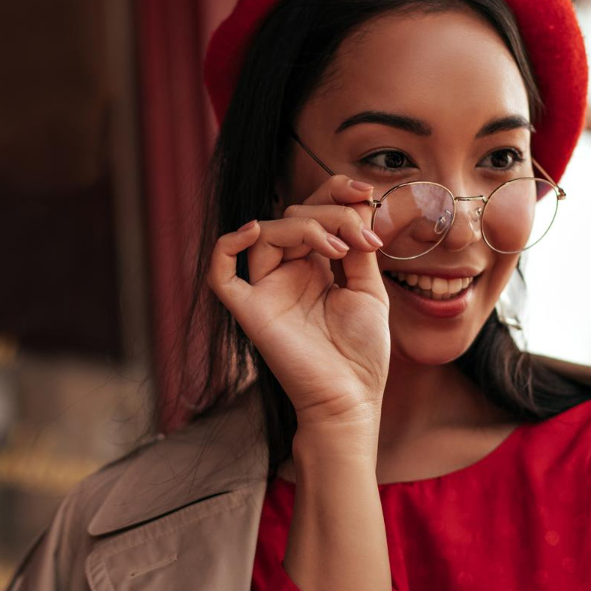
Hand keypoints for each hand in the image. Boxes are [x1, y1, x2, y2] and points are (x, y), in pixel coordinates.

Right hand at [208, 174, 390, 427]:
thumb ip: (358, 250)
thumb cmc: (361, 353)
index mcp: (315, 266)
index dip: (333, 191)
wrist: (351, 399)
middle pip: (292, 215)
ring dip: (305, 227)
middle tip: (363, 238)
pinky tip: (251, 232)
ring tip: (339, 249)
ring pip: (266, 233)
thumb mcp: (370, 291)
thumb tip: (355, 214)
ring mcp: (266, 290)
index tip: (364, 193)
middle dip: (330, 213)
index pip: (313, 211)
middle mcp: (287, 273)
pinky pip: (221, 275)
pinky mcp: (251, 311)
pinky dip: (228, 246)